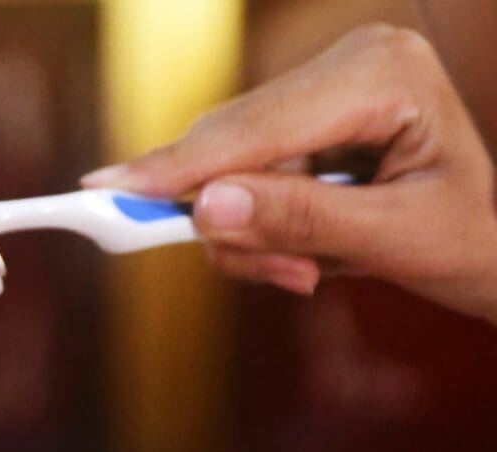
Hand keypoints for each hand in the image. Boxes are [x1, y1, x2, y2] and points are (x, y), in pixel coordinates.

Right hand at [82, 24, 496, 321]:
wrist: (487, 243)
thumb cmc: (464, 240)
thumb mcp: (393, 239)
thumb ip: (299, 221)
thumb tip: (206, 208)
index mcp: (383, 73)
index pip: (257, 127)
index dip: (178, 167)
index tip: (106, 191)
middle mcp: (347, 62)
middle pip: (232, 140)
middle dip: (232, 219)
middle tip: (281, 275)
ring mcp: (321, 85)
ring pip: (227, 162)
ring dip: (249, 231)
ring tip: (309, 271)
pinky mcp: (302, 116)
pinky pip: (241, 171)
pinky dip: (256, 224)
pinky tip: (302, 251)